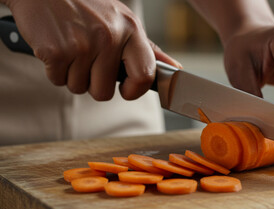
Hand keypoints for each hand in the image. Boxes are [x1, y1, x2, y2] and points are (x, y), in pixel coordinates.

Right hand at [4, 0, 180, 100]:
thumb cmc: (86, 5)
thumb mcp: (122, 20)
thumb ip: (148, 49)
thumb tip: (175, 68)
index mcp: (131, 30)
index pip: (145, 75)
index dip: (135, 91)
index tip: (126, 90)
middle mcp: (109, 37)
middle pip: (104, 92)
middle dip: (94, 83)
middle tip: (88, 59)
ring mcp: (82, 45)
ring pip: (79, 87)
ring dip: (73, 74)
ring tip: (71, 48)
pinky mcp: (56, 51)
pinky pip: (58, 80)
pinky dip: (55, 69)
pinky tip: (57, 47)